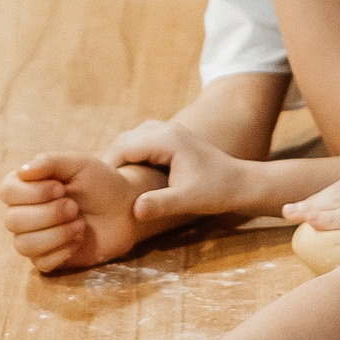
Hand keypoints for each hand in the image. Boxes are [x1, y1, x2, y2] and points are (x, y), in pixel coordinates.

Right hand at [0, 153, 147, 272]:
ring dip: (56, 234)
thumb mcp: (78, 163)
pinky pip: (40, 263)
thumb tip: (22, 172)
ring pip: (23, 244)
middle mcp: (24, 212)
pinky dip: (62, 251)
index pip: (7, 192)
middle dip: (49, 214)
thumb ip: (50, 162)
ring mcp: (34, 237)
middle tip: (74, 207)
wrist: (125, 209)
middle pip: (13, 221)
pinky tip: (78, 240)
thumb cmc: (100, 182)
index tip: (61, 188)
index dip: (33, 193)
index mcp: (26, 186)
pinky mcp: (48, 258)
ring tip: (80, 224)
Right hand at [104, 120, 251, 222]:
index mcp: (166, 140)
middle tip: (100, 190)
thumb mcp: (188, 200)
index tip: (99, 191)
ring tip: (115, 183)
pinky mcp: (171, 138)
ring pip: (131, 138)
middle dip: (110, 161)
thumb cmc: (217, 191)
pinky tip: (132, 177)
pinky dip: (132, 156)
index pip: (123, 146)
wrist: (241, 182)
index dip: (108, 167)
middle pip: (124, 139)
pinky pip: (141, 141)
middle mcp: (165, 129)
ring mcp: (169, 130)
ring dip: (121, 157)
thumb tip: (134, 210)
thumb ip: (161, 204)